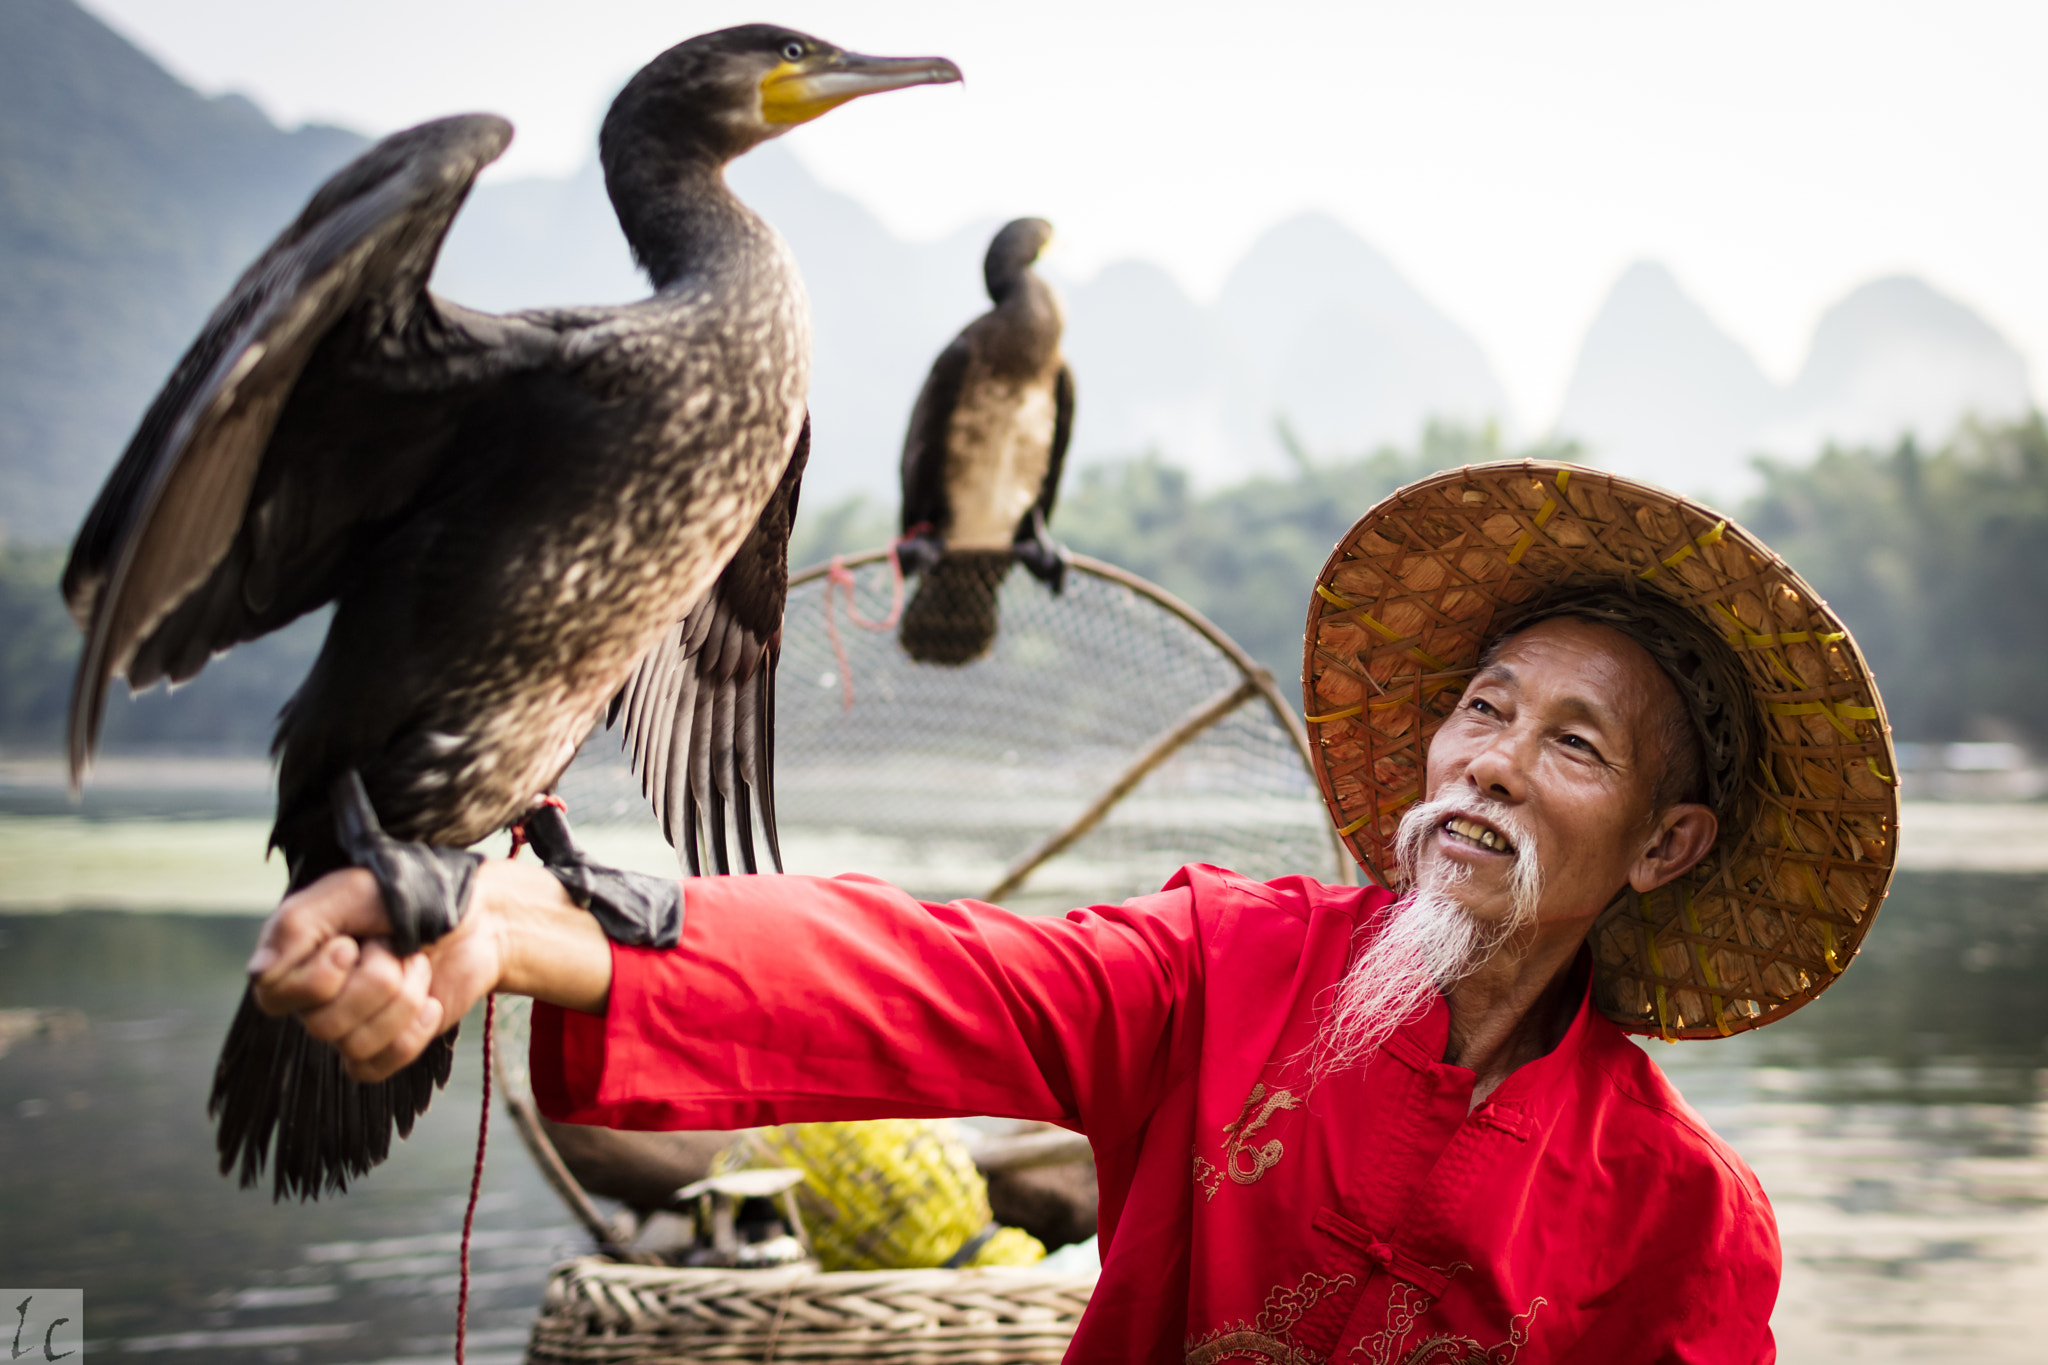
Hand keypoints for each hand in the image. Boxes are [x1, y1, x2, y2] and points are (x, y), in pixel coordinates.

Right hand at [247, 857, 610, 1081]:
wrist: (479, 915)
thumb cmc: (409, 893)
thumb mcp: (350, 890)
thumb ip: (297, 926)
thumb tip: (258, 975)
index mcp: (295, 953)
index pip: (273, 995)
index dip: (319, 975)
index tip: (350, 941)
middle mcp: (313, 994)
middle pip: (322, 1024)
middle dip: (378, 979)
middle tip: (395, 945)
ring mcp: (348, 1023)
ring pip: (354, 1044)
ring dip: (403, 997)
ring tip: (416, 964)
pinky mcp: (382, 1046)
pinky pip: (376, 1067)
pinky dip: (412, 1033)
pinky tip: (430, 1003)